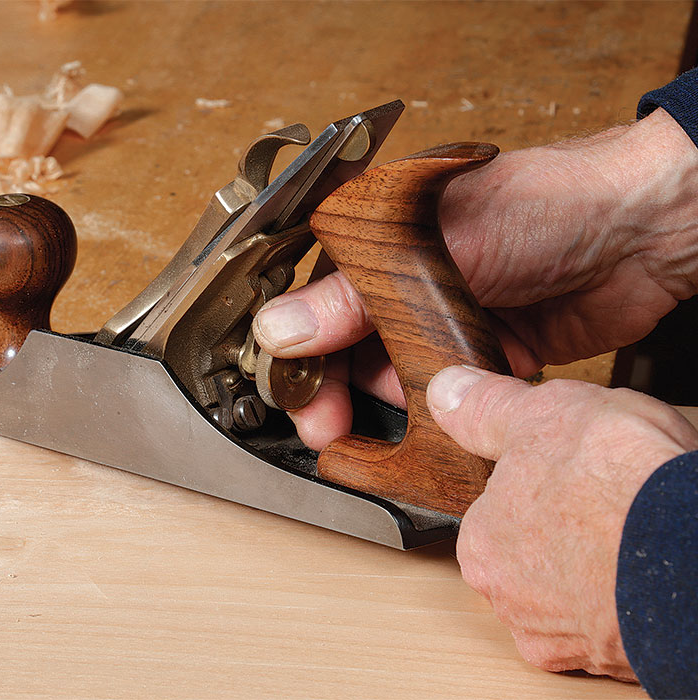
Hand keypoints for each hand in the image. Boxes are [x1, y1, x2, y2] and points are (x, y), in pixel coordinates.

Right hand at [253, 108, 697, 448]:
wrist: (645, 230)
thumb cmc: (545, 204)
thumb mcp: (435, 249)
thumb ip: (354, 297)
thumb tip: (280, 330)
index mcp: (380, 239)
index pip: (316, 305)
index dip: (303, 359)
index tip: (305, 406)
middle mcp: (404, 279)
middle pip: (349, 349)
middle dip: (343, 392)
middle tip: (335, 432)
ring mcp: (443, 315)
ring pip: (395, 375)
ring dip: (400, 396)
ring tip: (421, 396)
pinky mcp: (481, 349)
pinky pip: (444, 390)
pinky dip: (445, 404)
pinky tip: (458, 401)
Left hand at [426, 365, 697, 677]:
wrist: (695, 550)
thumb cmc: (618, 484)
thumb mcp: (541, 414)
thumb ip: (487, 408)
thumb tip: (448, 392)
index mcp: (481, 541)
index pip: (496, 510)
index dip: (536, 484)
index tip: (566, 473)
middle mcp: (509, 598)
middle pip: (531, 552)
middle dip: (564, 527)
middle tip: (605, 499)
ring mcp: (560, 636)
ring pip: (570, 589)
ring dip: (594, 564)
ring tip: (631, 528)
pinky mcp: (609, 660)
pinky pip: (608, 621)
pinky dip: (623, 598)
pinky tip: (643, 565)